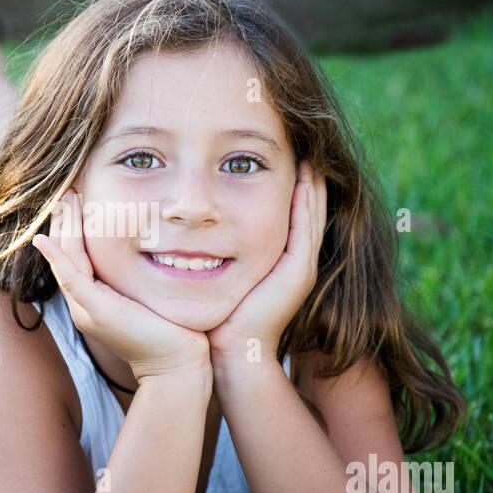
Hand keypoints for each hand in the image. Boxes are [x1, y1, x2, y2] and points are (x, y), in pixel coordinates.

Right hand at [31, 189, 210, 381]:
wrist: (177, 364)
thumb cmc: (172, 330)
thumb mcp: (150, 296)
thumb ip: (140, 277)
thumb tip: (155, 249)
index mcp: (96, 298)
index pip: (78, 255)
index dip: (74, 227)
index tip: (76, 198)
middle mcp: (84, 304)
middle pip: (67, 254)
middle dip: (65, 220)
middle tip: (66, 189)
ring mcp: (86, 308)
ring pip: (66, 260)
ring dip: (61, 228)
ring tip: (62, 199)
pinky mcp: (96, 310)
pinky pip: (71, 277)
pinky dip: (57, 257)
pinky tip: (45, 239)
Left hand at [207, 159, 327, 366]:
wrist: (229, 351)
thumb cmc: (214, 315)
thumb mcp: (214, 271)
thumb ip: (209, 246)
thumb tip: (182, 217)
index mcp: (277, 257)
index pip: (287, 209)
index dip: (284, 180)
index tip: (272, 152)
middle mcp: (294, 259)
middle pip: (305, 206)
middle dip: (302, 175)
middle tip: (300, 141)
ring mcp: (301, 265)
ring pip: (311, 212)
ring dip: (310, 181)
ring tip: (306, 151)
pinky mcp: (299, 271)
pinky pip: (306, 227)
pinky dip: (306, 200)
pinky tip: (303, 176)